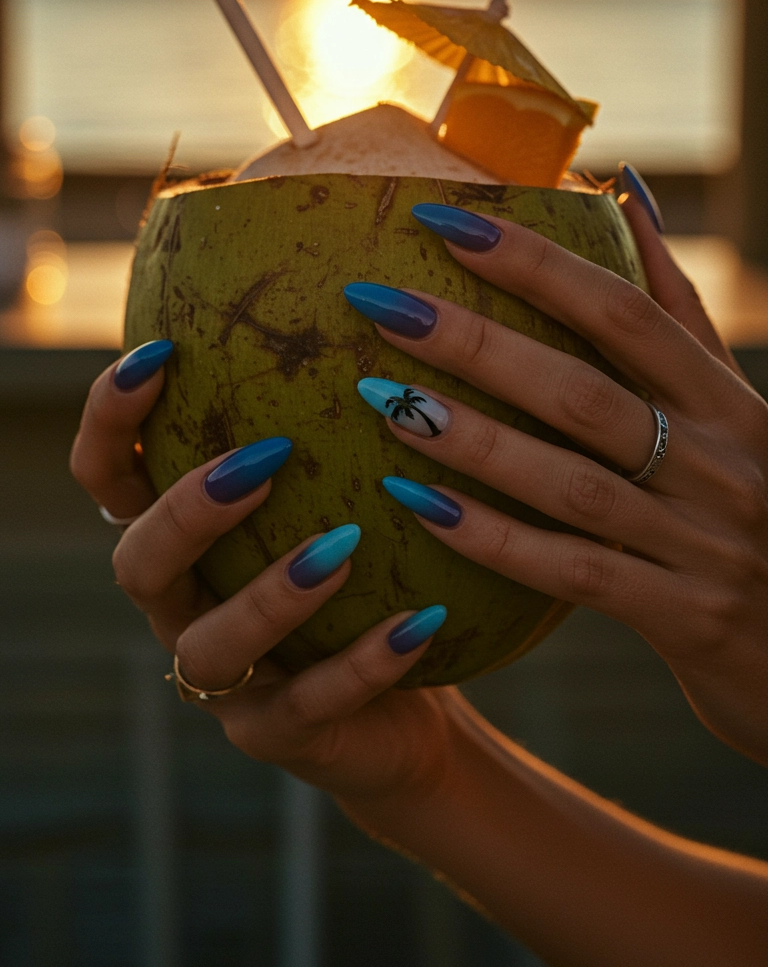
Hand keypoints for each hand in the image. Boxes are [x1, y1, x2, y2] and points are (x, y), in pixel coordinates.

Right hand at [69, 351, 457, 801]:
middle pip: (139, 561)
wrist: (403, 702)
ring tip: (345, 544)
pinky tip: (423, 621)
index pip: (110, 474)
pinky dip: (362, 662)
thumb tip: (357, 273)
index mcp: (179, 535)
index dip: (114, 418)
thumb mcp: (343, 481)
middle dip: (188, 508)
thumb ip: (327, 404)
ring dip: (270, 595)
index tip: (161, 352)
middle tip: (264, 458)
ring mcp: (225, 679)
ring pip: (210, 645)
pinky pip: (311, 703)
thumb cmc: (368, 561)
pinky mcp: (279, 735)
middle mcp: (183, 602)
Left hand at [346, 183, 767, 765]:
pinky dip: (493, 538)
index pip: (624, 312)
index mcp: (729, 401)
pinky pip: (572, 573)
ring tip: (383, 400)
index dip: (536, 263)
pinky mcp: (684, 616)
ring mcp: (705, 544)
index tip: (444, 223)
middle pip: (584, 393)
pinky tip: (418, 506)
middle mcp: (722, 463)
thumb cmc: (753, 504)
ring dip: (472, 440)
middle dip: (478, 344)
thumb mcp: (732, 405)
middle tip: (382, 306)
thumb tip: (623, 188)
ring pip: (570, 484)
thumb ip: (675, 306)